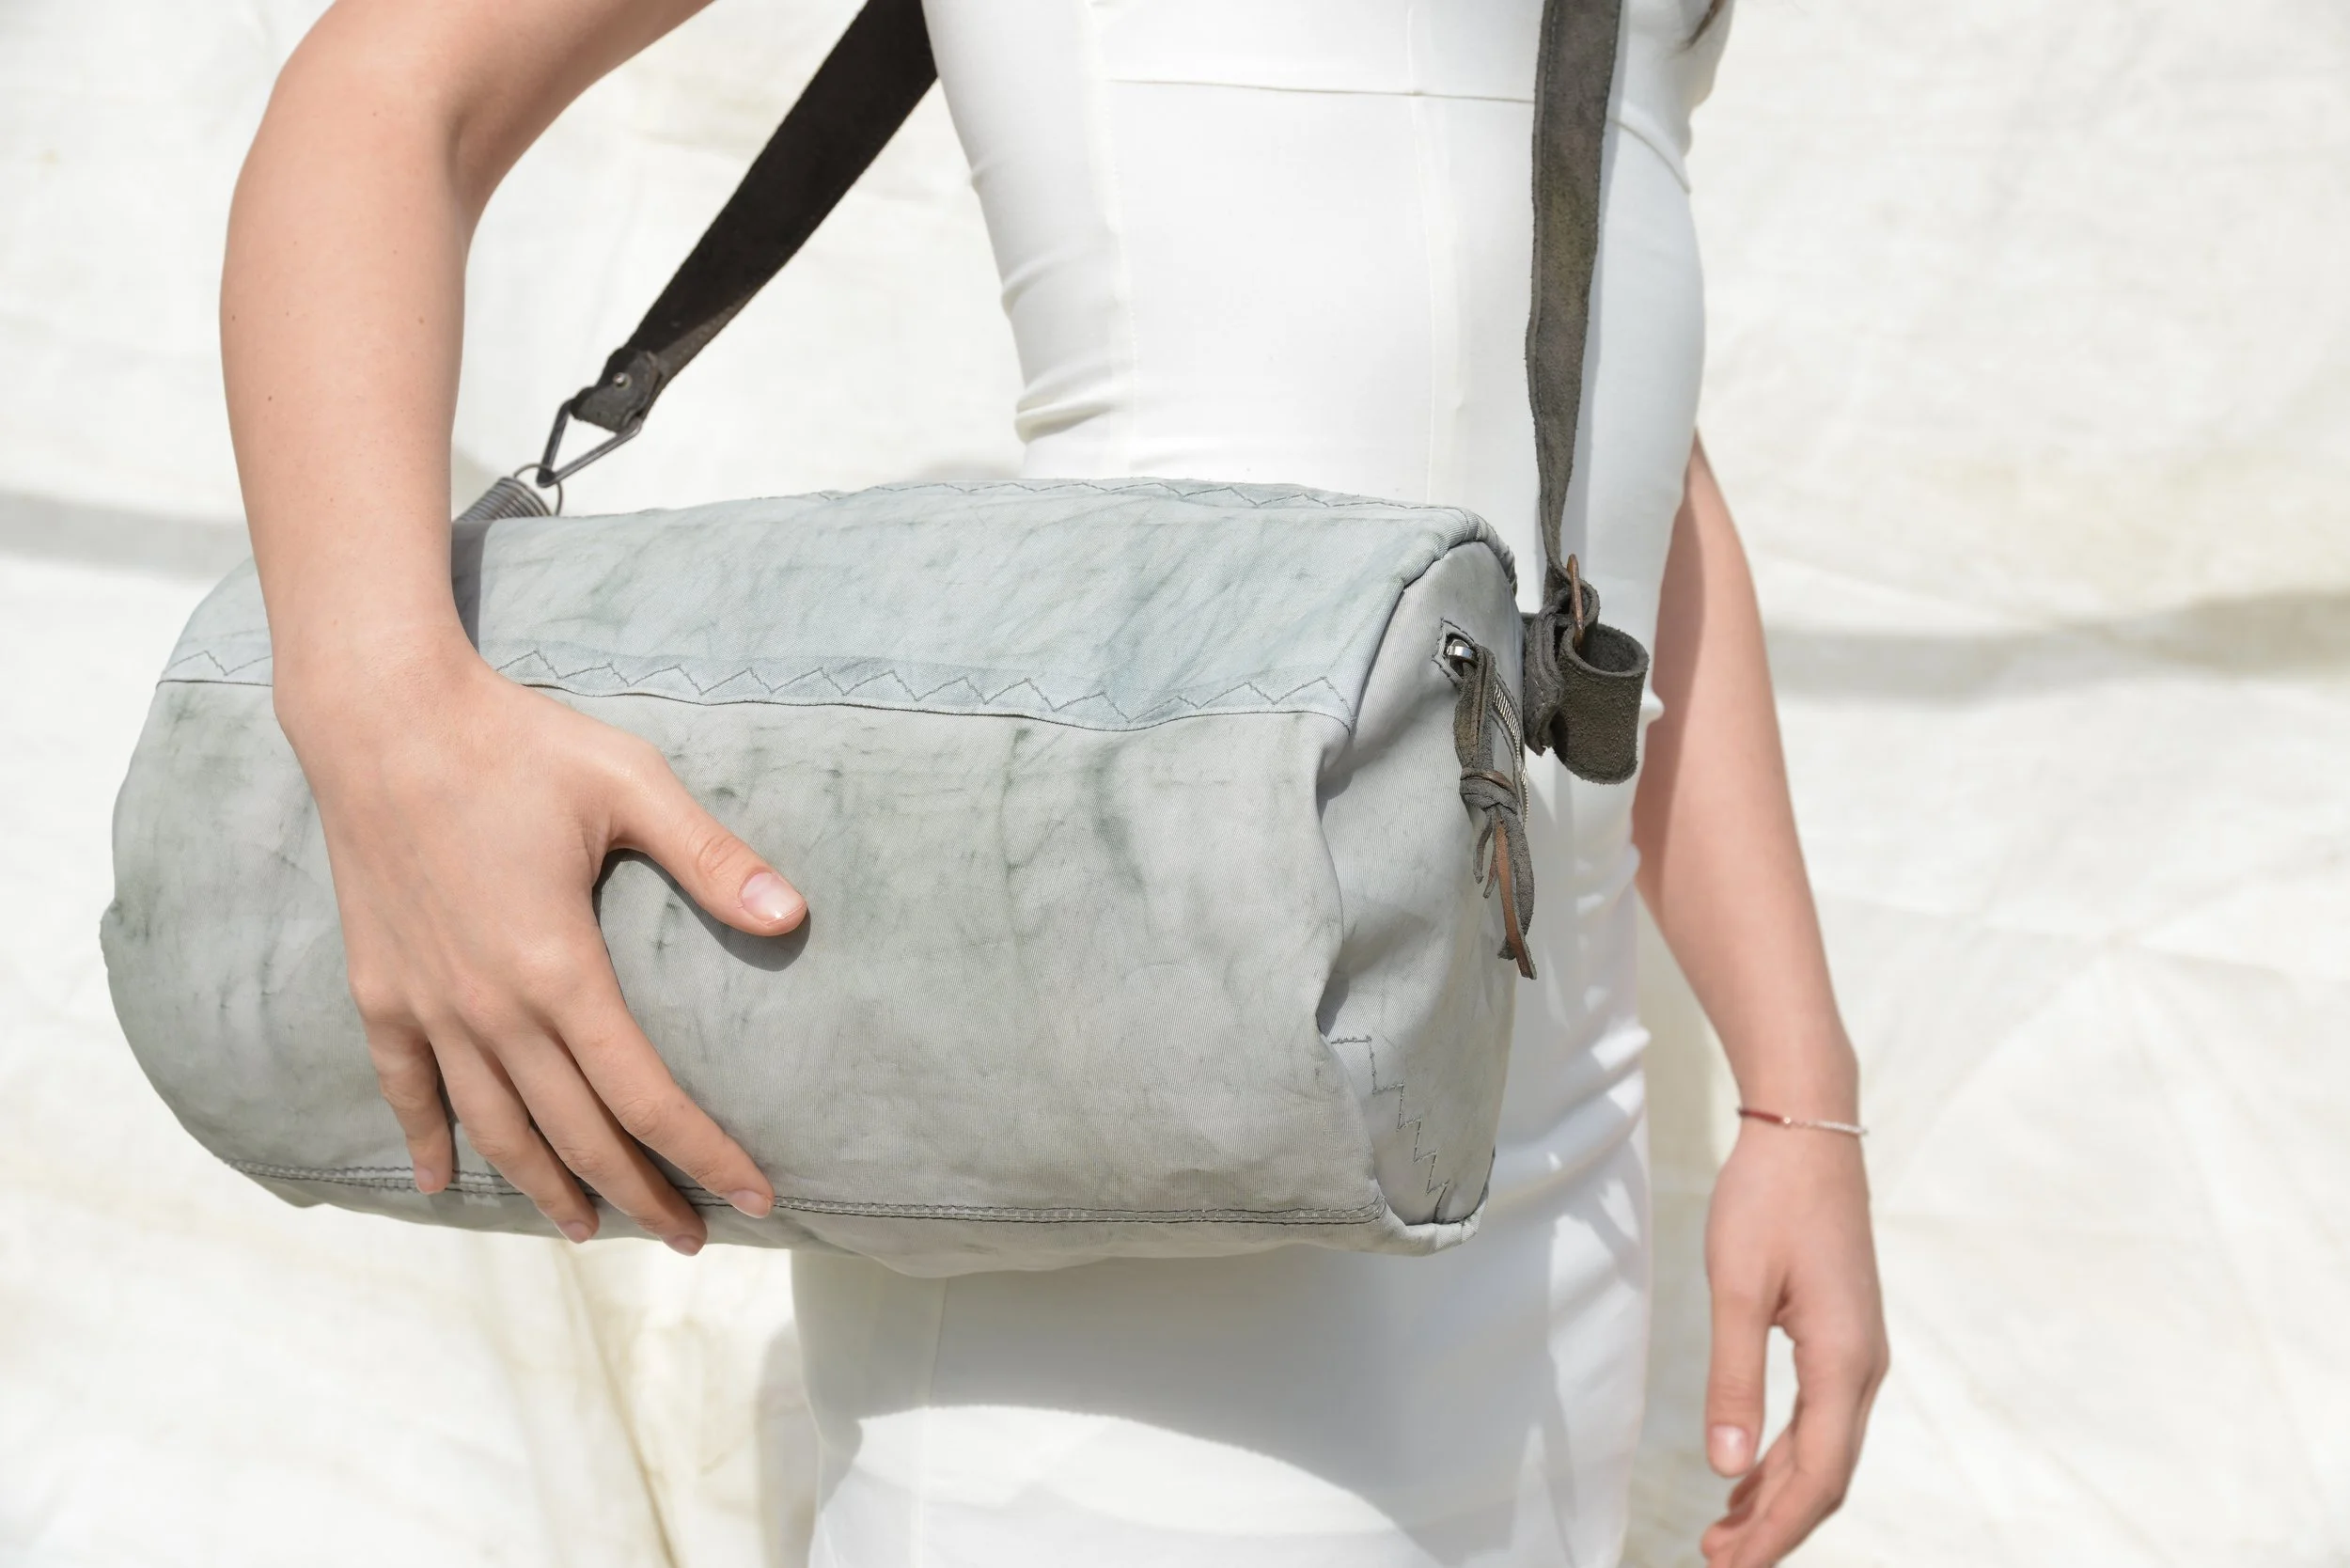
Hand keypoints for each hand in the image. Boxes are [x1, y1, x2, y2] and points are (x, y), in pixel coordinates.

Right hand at [281, 643, 803, 1253]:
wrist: (382, 718)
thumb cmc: (516, 745)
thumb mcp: (632, 786)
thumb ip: (713, 859)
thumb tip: (793, 915)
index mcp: (561, 969)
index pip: (647, 1097)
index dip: (705, 1155)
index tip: (757, 1196)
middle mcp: (492, 1009)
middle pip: (579, 1136)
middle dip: (643, 1196)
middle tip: (693, 1238)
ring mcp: (429, 1007)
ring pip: (497, 1132)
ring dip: (547, 1190)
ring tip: (592, 1230)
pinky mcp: (380, 992)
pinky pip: (406, 1091)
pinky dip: (430, 1143)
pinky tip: (448, 1185)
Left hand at [1698, 1118, 1888, 1565]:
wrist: (1807, 1130)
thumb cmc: (1768, 1199)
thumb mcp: (1735, 1287)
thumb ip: (1733, 1379)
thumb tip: (1725, 1466)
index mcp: (1845, 1363)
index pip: (1816, 1477)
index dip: (1775, 1531)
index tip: (1729, 1566)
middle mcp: (1864, 1368)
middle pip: (1826, 1476)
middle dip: (1775, 1525)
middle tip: (1716, 1558)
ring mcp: (1859, 1353)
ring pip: (1825, 1450)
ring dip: (1777, 1494)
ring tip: (1724, 1530)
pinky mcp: (1843, 1336)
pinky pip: (1820, 1418)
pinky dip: (1785, 1454)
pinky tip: (1747, 1471)